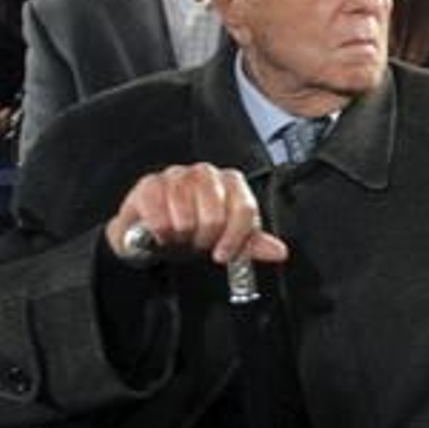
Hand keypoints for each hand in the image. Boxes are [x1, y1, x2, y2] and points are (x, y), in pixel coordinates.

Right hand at [106, 163, 287, 265]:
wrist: (157, 230)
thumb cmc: (197, 230)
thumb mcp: (229, 239)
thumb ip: (254, 244)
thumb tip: (279, 251)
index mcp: (232, 183)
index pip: (243, 209)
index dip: (235, 238)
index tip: (223, 255)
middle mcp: (206, 173)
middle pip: (214, 215)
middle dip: (205, 238)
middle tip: (199, 242)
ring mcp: (176, 175)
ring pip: (185, 216)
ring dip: (182, 235)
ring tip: (181, 236)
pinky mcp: (149, 184)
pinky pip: (158, 213)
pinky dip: (161, 231)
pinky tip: (163, 233)